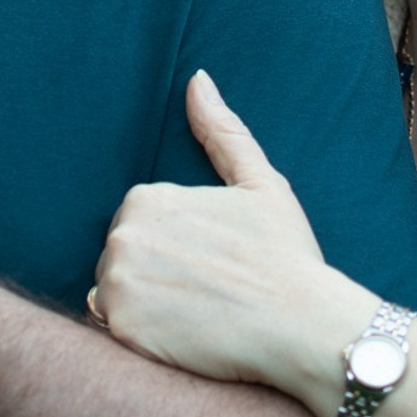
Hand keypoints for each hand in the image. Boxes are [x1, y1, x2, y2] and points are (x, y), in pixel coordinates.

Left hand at [92, 73, 367, 401]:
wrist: (303, 327)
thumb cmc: (286, 255)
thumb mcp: (260, 183)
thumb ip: (221, 132)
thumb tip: (197, 79)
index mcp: (147, 198)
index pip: (139, 224)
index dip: (176, 245)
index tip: (213, 260)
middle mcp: (123, 236)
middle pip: (123, 258)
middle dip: (155, 273)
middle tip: (208, 290)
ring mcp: (118, 285)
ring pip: (115, 294)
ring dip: (145, 306)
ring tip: (197, 314)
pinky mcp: (122, 329)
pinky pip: (113, 332)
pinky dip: (141, 337)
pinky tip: (183, 338)